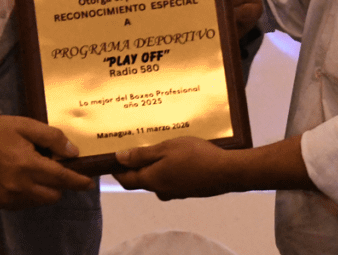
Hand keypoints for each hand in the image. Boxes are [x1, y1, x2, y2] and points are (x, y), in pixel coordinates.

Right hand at [0, 115, 94, 209]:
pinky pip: (23, 204)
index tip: (89, 182)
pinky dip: (29, 194)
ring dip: (45, 190)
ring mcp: (8, 197)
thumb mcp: (27, 126)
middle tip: (56, 169)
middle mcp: (19, 185)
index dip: (78, 181)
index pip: (61, 178)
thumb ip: (53, 138)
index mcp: (28, 165)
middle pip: (53, 195)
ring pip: (39, 201)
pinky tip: (23, 179)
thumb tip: (73, 152)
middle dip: (60, 185)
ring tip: (36, 171)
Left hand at [113, 137, 234, 199]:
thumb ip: (142, 154)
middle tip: (134, 146)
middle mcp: (161, 189)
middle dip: (135, 165)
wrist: (226, 172)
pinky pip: (172, 178)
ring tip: (158, 146)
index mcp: (152, 180)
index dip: (116, 170)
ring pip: (158, 178)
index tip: (111, 158)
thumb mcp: (166, 148)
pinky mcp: (189, 189)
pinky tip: (177, 155)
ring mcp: (176, 191)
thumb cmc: (195, 156)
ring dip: (154, 165)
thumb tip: (119, 158)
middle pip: (141, 179)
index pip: (126, 179)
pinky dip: (169, 168)